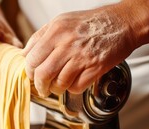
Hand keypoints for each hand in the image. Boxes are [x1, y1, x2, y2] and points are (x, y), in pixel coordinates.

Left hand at [22, 6, 137, 96]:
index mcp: (56, 31)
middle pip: (43, 74)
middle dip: (40, 85)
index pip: (32, 58)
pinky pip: (77, 87)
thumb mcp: (62, 21)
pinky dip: (73, 89)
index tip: (32, 75)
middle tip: (42, 88)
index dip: (29, 71)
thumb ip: (41, 36)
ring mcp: (82, 56)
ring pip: (59, 83)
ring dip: (57, 88)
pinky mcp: (95, 67)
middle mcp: (67, 43)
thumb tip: (25, 53)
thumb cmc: (92, 23)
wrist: (123, 23)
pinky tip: (75, 82)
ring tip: (59, 86)